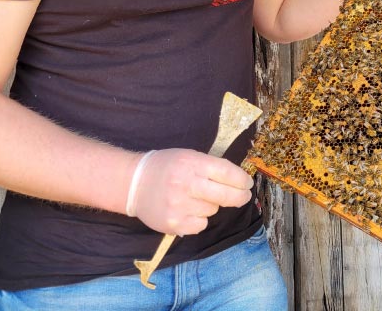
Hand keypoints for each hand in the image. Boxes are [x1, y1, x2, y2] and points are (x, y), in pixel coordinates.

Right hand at [129, 149, 252, 235]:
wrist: (134, 183)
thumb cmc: (165, 167)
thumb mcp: (187, 157)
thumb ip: (210, 167)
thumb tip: (238, 180)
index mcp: (191, 163)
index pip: (226, 172)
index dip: (242, 180)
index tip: (248, 184)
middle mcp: (186, 183)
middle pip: (225, 195)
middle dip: (239, 197)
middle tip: (244, 196)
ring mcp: (179, 205)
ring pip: (213, 210)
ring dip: (211, 205)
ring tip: (194, 198)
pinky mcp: (174, 223)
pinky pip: (201, 224)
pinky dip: (199, 219)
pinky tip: (187, 210)